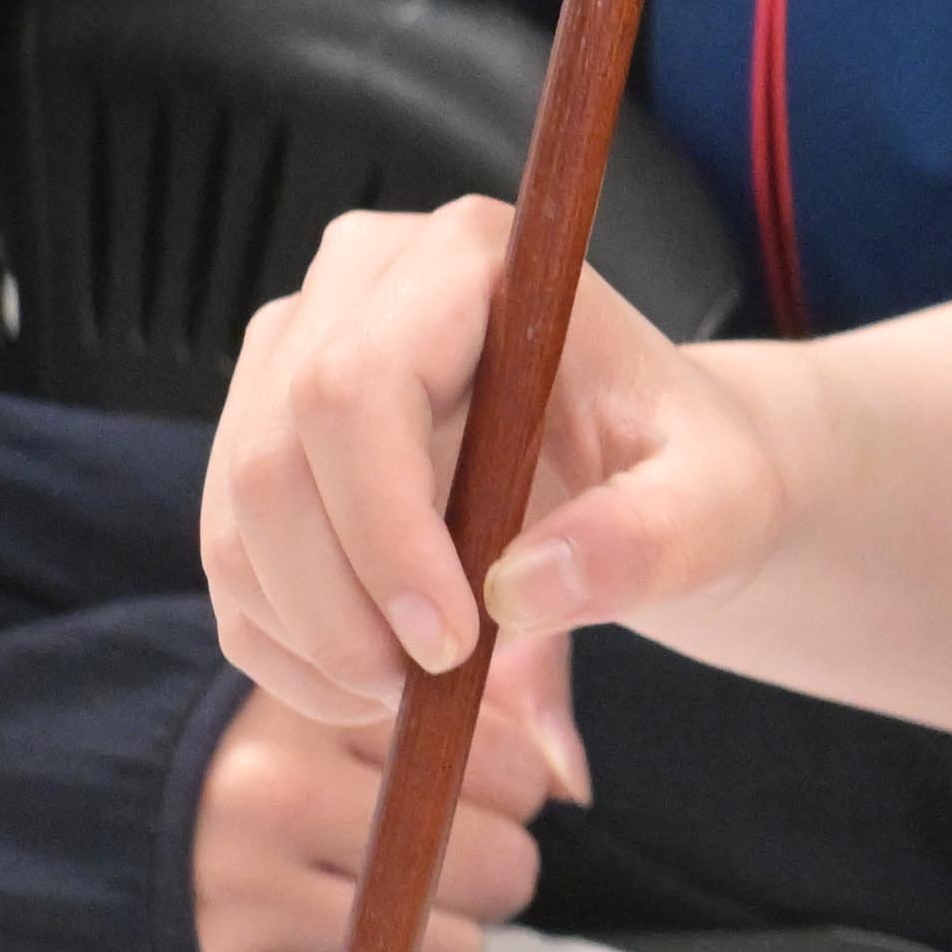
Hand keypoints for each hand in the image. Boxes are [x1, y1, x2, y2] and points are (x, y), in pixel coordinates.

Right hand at [180, 654, 581, 951]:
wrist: (137, 811)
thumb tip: (573, 786)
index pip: (516, 771)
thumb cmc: (301, 744)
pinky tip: (341, 926)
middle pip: (501, 865)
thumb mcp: (377, 686)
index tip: (470, 778)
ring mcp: (245, 889)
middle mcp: (272, 793)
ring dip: (450, 931)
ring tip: (398, 889)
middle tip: (442, 843)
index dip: (515, 783)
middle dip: (495, 862)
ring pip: (452, 948)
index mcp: (327, 702)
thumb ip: (497, 698)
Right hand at [203, 199, 790, 728]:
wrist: (657, 474)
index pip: (353, 390)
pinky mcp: (261, 435)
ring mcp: (290, 357)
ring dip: (310, 639)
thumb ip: (651, 538)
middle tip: (430, 689)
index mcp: (466, 259)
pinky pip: (231, 562)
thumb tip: (522, 588)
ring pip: (236, 522)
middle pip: (273, 462)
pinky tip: (374, 682)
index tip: (450, 644)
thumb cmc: (689, 469)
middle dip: (337, 606)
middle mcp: (353, 285)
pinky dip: (289, 647)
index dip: (381, 530)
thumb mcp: (720, 504)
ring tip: (419, 691)